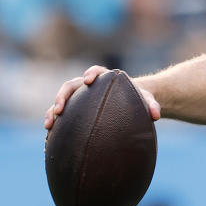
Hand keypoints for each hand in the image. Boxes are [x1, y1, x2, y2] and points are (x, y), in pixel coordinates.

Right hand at [44, 66, 161, 130]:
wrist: (130, 103)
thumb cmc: (137, 99)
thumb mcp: (146, 100)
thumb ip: (152, 105)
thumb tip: (156, 115)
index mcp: (105, 79)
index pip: (96, 71)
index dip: (91, 74)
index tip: (89, 80)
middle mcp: (88, 86)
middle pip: (71, 85)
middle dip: (63, 95)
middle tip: (60, 108)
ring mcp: (79, 97)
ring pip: (62, 100)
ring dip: (53, 110)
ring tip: (49, 124)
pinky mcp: (75, 109)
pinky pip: (60, 113)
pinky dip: (54, 120)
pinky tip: (50, 133)